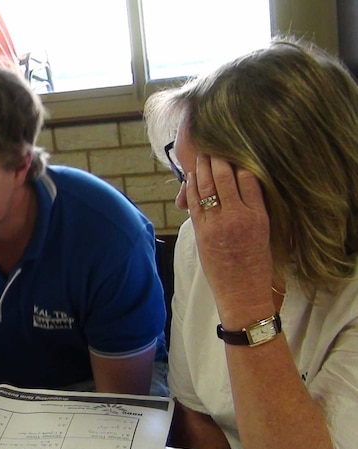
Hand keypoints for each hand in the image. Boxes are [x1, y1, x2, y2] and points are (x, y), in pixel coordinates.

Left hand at [185, 155, 274, 323]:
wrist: (243, 292)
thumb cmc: (257, 264)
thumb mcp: (265, 232)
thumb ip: (254, 208)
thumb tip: (241, 187)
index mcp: (258, 215)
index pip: (248, 178)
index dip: (239, 162)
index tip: (234, 151)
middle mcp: (237, 217)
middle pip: (225, 178)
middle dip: (217, 160)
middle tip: (212, 148)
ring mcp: (217, 224)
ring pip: (206, 188)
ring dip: (201, 170)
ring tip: (200, 157)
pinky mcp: (202, 233)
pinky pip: (194, 204)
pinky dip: (191, 188)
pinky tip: (190, 178)